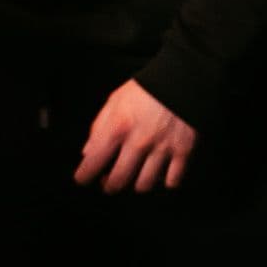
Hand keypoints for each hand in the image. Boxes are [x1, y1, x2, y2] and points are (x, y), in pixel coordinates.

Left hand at [74, 79, 197, 193]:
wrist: (183, 79)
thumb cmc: (145, 90)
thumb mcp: (114, 101)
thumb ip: (98, 126)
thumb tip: (87, 152)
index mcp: (118, 126)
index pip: (94, 160)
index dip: (84, 175)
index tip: (82, 179)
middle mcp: (138, 141)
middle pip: (119, 179)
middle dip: (109, 186)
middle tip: (108, 184)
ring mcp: (162, 148)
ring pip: (144, 185)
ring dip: (135, 185)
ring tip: (134, 177)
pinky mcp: (183, 151)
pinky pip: (172, 180)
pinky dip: (164, 181)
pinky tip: (160, 174)